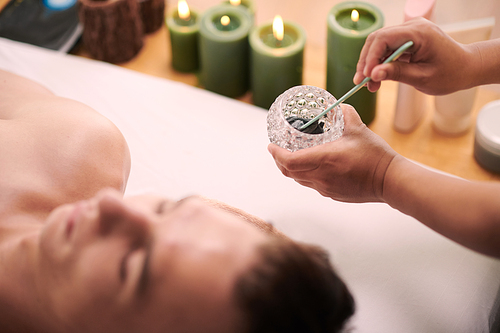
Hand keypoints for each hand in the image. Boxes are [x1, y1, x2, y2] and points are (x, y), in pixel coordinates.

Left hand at [268, 105, 396, 202]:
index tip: (271, 146)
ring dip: (291, 169)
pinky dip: (305, 175)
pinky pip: (312, 185)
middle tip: (277, 151)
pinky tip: (311, 167)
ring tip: (290, 158)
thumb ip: (345, 114)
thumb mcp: (358, 129)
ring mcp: (326, 188)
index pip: (289, 161)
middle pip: (289, 172)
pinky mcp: (333, 194)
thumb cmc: (375, 156)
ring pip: (299, 180)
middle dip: (279, 161)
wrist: (390, 181)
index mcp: (323, 160)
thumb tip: (337, 106)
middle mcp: (321, 177)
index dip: (276, 154)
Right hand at [353, 18, 475, 94]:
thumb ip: (397, 73)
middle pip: (377, 39)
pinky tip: (377, 78)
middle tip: (361, 82)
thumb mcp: (422, 78)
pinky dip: (379, 63)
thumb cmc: (450, 74)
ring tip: (370, 85)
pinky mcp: (407, 38)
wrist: (466, 68)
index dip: (370, 58)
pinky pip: (387, 47)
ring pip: (379, 44)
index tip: (365, 77)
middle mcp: (413, 26)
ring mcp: (410, 31)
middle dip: (366, 61)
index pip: (384, 39)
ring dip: (371, 64)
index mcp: (419, 33)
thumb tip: (373, 74)